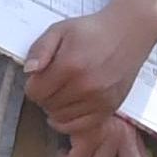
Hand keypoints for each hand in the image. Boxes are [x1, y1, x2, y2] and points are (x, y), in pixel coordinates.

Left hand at [25, 1, 156, 130]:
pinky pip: (80, 127)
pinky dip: (70, 121)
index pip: (35, 92)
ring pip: (61, 118)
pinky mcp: (110, 108)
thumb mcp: (59, 30)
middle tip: (51, 83)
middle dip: (44, 95)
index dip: (32, 85)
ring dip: (56, 108)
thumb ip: (39, 49)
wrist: (128, 33)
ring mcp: (99, 99)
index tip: (39, 77)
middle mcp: (85, 86)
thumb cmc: (92, 31)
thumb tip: (29, 71)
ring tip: (62, 92)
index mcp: (70, 65)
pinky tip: (68, 108)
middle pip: (47, 105)